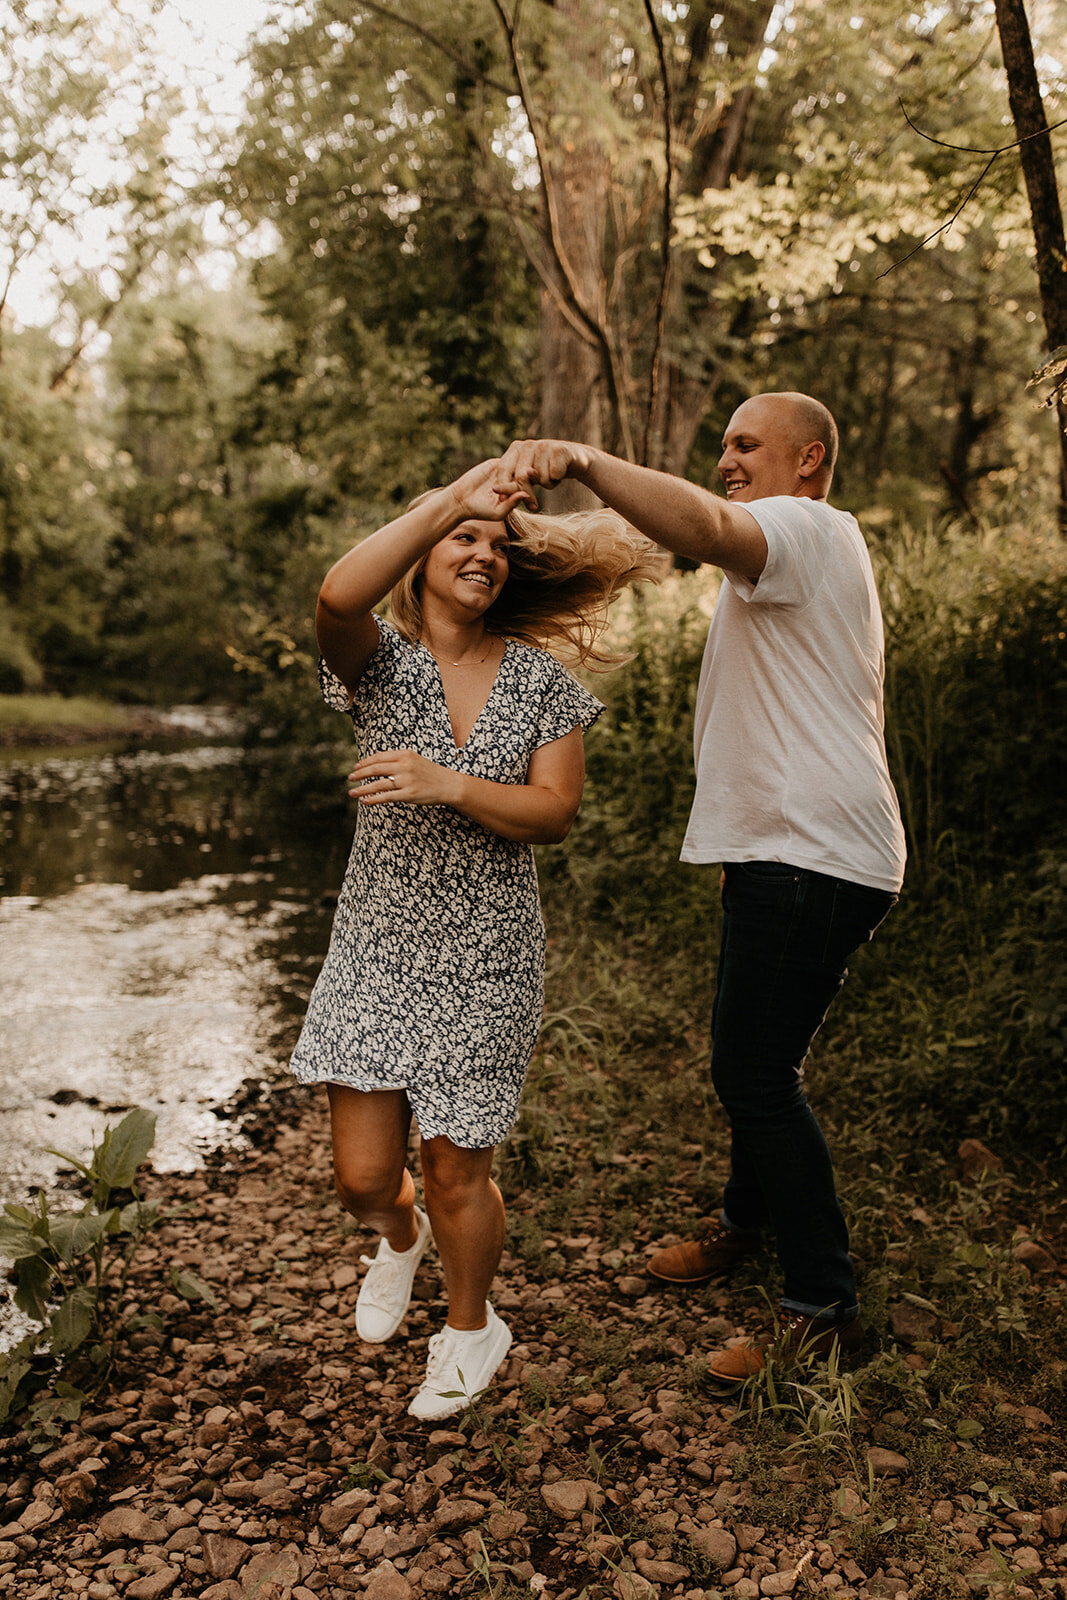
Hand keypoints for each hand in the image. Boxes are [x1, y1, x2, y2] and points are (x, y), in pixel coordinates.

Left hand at [348, 749, 462, 808]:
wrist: (448, 784)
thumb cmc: (429, 773)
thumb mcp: (413, 760)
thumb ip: (396, 760)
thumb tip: (374, 764)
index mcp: (405, 755)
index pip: (379, 757)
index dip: (365, 762)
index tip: (356, 767)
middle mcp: (404, 766)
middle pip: (376, 769)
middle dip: (360, 773)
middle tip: (350, 777)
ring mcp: (406, 780)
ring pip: (378, 784)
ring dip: (362, 789)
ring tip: (351, 792)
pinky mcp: (409, 794)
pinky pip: (387, 797)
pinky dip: (374, 799)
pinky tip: (365, 801)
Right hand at [445, 458, 534, 524]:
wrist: (462, 499)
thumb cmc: (480, 511)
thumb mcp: (498, 512)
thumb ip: (512, 504)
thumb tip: (525, 494)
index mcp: (517, 494)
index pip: (530, 486)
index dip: (532, 483)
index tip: (530, 484)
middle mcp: (514, 482)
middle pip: (526, 473)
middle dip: (528, 473)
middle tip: (526, 474)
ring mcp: (506, 472)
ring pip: (518, 464)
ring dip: (518, 467)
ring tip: (512, 472)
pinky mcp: (496, 464)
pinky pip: (507, 459)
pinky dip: (509, 462)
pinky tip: (503, 468)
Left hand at [493, 438, 591, 497]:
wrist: (575, 459)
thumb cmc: (547, 469)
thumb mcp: (529, 477)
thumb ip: (515, 484)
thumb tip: (499, 494)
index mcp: (516, 448)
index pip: (503, 470)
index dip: (504, 487)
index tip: (505, 502)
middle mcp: (528, 444)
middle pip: (520, 477)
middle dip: (527, 494)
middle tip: (533, 507)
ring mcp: (544, 445)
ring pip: (540, 478)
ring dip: (547, 484)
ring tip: (551, 476)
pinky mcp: (559, 450)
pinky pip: (554, 475)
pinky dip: (557, 479)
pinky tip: (560, 472)